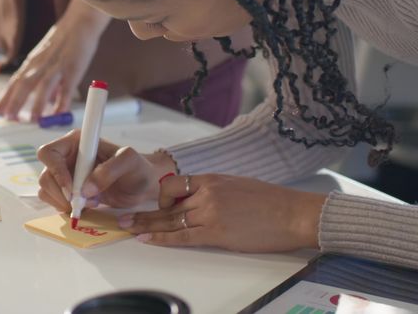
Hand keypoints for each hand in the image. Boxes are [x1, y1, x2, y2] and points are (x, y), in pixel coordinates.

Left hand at [0, 0, 109, 120]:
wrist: (80, 21)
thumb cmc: (63, 40)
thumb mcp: (47, 58)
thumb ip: (44, 79)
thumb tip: (47, 101)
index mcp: (32, 62)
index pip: (14, 82)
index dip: (3, 97)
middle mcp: (41, 65)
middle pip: (24, 84)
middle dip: (14, 101)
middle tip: (7, 117)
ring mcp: (57, 66)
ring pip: (44, 86)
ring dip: (37, 103)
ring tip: (32, 119)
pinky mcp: (73, 68)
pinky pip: (67, 87)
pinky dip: (63, 101)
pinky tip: (60, 113)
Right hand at [36, 129, 177, 211]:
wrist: (141, 186)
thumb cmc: (136, 168)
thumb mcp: (129, 162)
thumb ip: (109, 171)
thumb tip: (86, 189)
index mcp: (76, 142)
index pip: (49, 152)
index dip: (56, 171)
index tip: (73, 189)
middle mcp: (66, 156)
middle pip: (45, 174)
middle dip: (60, 193)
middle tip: (81, 202)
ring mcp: (65, 174)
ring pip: (46, 189)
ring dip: (63, 202)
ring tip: (89, 204)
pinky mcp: (67, 190)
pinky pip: (53, 200)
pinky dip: (65, 208)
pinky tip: (86, 207)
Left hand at [117, 174, 326, 252]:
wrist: (293, 213)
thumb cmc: (272, 202)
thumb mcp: (237, 185)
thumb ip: (215, 191)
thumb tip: (200, 200)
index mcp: (212, 178)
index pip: (174, 184)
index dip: (161, 197)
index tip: (154, 205)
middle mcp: (207, 192)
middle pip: (166, 202)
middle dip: (143, 211)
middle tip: (124, 217)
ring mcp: (210, 212)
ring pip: (170, 219)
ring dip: (147, 225)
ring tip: (130, 228)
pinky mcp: (216, 232)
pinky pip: (182, 235)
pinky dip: (162, 238)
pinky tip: (149, 239)